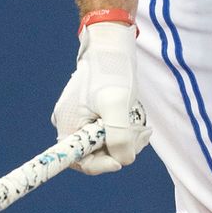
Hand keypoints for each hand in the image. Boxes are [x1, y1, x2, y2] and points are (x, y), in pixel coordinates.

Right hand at [51, 21, 150, 173]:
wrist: (112, 46)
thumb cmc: (111, 71)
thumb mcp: (117, 104)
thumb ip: (119, 135)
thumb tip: (123, 160)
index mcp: (68, 126)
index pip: (82, 162)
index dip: (103, 166)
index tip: (122, 160)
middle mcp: (71, 126)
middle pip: (97, 153)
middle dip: (122, 148)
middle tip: (142, 134)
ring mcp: (82, 120)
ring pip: (108, 143)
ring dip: (128, 139)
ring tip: (143, 125)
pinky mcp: (94, 115)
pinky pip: (110, 132)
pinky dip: (126, 130)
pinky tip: (138, 120)